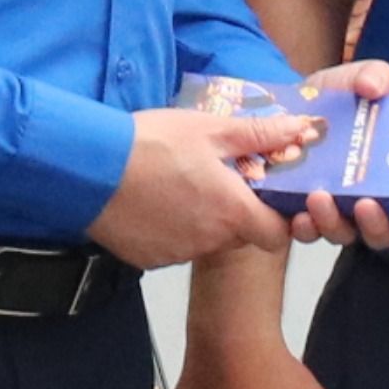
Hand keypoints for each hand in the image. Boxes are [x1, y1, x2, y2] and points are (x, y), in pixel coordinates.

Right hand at [88, 105, 322, 268]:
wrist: (88, 169)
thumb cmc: (151, 144)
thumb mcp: (209, 129)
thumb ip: (259, 134)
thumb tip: (300, 130)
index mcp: (232, 211)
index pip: (277, 236)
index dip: (276, 218)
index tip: (266, 196)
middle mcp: (210, 240)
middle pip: (240, 235)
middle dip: (236, 210)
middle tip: (217, 177)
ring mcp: (178, 253)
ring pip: (206, 240)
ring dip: (202, 218)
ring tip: (178, 183)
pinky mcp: (149, 259)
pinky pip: (173, 246)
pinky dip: (171, 228)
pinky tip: (153, 200)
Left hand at [267, 60, 388, 252]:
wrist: (287, 106)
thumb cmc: (335, 99)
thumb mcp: (358, 79)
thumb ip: (374, 77)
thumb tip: (374, 88)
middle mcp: (369, 199)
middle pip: (384, 230)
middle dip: (378, 224)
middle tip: (368, 204)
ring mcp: (335, 212)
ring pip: (342, 233)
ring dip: (333, 223)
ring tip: (320, 197)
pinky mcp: (302, 215)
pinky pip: (306, 233)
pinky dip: (304, 228)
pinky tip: (299, 214)